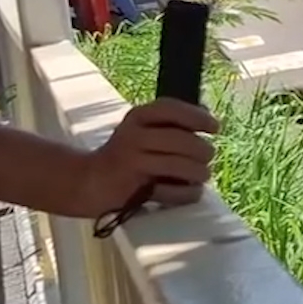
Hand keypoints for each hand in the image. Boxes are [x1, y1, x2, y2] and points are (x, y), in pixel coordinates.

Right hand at [72, 99, 219, 218]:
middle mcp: (133, 137)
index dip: (198, 117)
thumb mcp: (143, 128)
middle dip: (203, 150)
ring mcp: (131, 164)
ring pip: (179, 166)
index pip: (172, 109)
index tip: (215, 128)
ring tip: (202, 175)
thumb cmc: (126, 153)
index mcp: (138, 117)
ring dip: (199, 172)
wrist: (87, 181)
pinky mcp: (133, 191)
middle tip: (208, 157)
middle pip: (181, 140)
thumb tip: (209, 114)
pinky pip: (171, 192)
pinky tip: (192, 191)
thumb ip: (171, 121)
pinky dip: (187, 194)